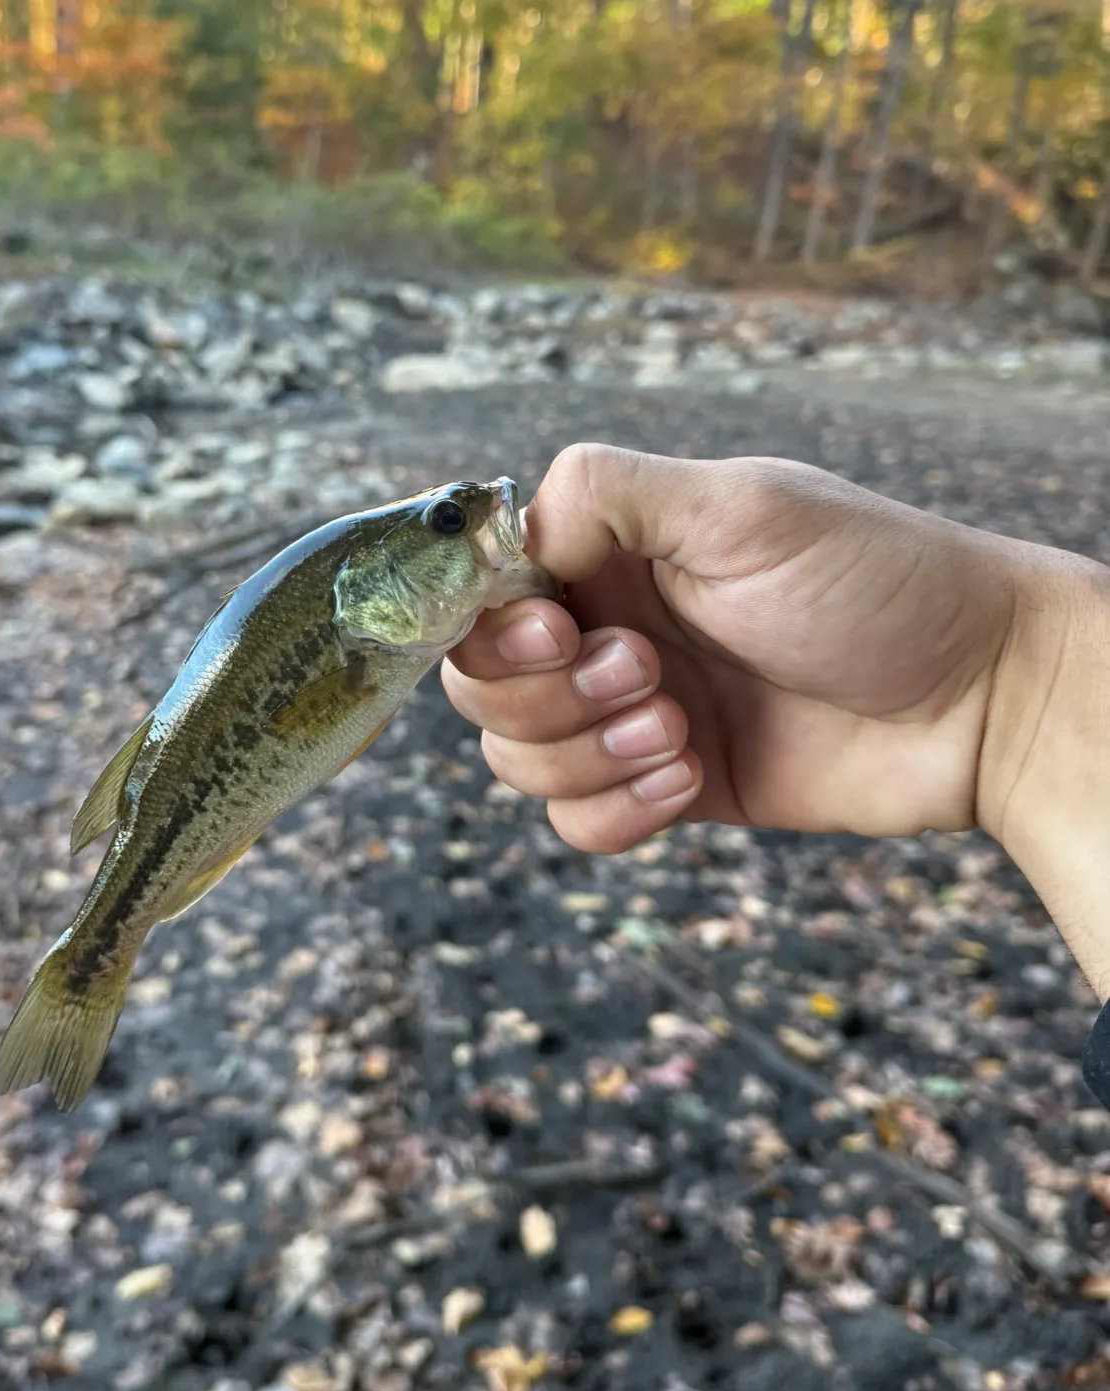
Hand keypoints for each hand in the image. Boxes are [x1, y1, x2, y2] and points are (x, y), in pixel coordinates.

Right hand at [442, 443, 1058, 854]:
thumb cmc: (877, 584)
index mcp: (611, 554)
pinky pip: (578, 825)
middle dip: (547, 697)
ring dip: (587, 756)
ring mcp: (629, 717)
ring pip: (519, 763)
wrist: (980, 697)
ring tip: (679, 729)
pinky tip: (688, 778)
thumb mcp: (742, 506)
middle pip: (481, 689)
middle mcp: (607, 631)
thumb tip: (518, 537)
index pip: (483, 598)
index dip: (495, 628)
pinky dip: (616, 811)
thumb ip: (608, 494)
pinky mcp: (664, 789)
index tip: (560, 630)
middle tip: (648, 673)